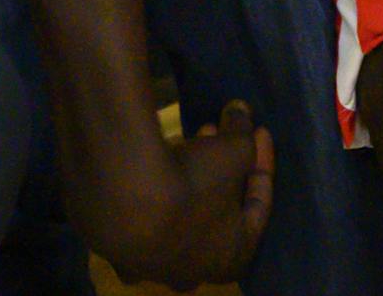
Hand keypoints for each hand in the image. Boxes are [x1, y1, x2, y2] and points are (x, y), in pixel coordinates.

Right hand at [80, 101, 273, 289]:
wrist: (124, 199)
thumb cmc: (196, 183)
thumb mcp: (234, 149)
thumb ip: (243, 131)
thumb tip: (240, 111)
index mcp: (230, 258)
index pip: (259, 206)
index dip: (263, 162)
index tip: (259, 131)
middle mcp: (192, 272)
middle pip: (217, 212)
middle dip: (224, 169)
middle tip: (220, 133)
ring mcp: (151, 265)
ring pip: (181, 215)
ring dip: (190, 177)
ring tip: (190, 139)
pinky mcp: (119, 249)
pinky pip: (147, 214)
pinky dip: (158, 185)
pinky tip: (157, 157)